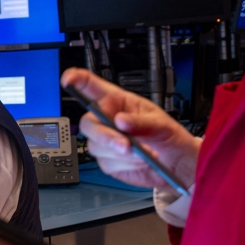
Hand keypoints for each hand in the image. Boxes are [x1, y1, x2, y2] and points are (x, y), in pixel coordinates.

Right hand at [62, 68, 199, 188]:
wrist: (174, 164)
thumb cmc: (168, 136)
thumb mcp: (161, 123)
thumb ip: (141, 122)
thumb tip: (121, 121)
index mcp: (117, 102)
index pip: (92, 86)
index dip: (77, 81)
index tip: (69, 80)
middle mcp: (107, 119)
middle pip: (88, 123)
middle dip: (105, 136)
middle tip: (125, 145)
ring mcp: (105, 140)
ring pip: (96, 146)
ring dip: (120, 153)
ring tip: (144, 154)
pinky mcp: (107, 160)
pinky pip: (106, 163)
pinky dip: (125, 165)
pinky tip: (139, 162)